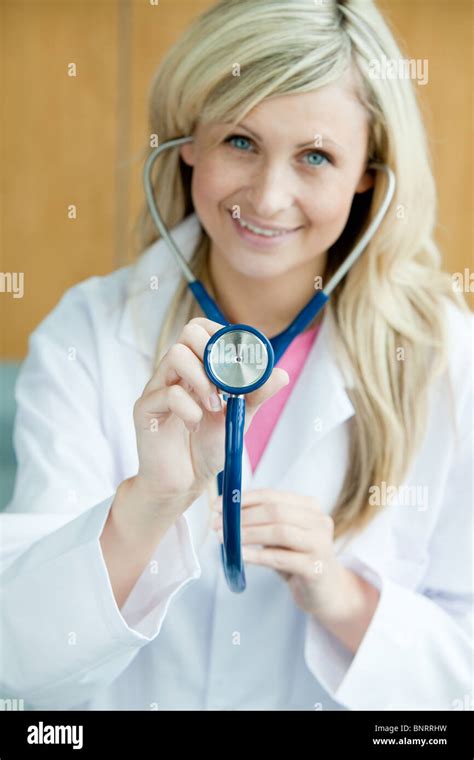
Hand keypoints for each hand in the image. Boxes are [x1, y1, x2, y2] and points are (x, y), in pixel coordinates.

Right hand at [132, 318, 288, 516]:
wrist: (185, 483)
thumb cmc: (207, 447)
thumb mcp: (239, 417)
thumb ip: (256, 395)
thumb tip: (281, 373)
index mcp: (195, 368)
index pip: (203, 329)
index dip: (224, 334)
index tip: (241, 357)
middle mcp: (174, 372)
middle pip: (189, 332)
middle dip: (215, 353)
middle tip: (227, 381)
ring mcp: (157, 387)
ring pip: (176, 355)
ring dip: (203, 379)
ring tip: (214, 406)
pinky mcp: (145, 409)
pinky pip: (168, 393)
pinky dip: (190, 410)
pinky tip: (195, 427)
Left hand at [212, 488, 378, 637]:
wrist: (326, 592)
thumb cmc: (298, 559)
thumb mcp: (281, 536)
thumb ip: (262, 523)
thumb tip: (225, 514)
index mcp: (309, 507)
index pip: (272, 495)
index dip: (243, 499)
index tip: (219, 505)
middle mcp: (319, 521)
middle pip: (275, 511)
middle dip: (242, 517)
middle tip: (217, 525)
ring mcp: (321, 544)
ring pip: (280, 531)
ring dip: (248, 534)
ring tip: (226, 539)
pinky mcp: (316, 568)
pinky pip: (282, 558)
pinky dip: (257, 555)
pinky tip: (241, 555)